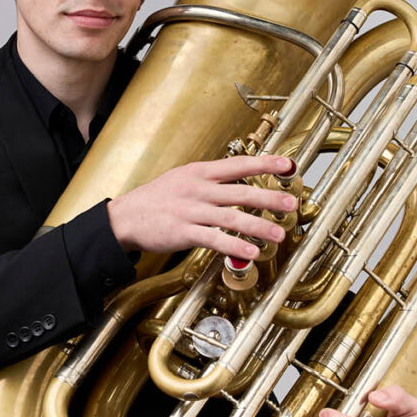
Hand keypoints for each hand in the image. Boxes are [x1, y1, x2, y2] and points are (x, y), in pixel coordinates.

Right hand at [106, 155, 297, 259]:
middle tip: (292, 204)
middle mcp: (198, 189)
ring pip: (231, 217)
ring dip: (258, 227)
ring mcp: (191, 211)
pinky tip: (250, 253)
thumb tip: (240, 179)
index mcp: (200, 172)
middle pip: (241, 191)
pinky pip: (214, 239)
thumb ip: (211, 180)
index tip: (288, 165)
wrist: (124, 217)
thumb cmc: (156, 199)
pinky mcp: (183, 232)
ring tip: (278, 235)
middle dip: (269, 198)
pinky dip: (234, 246)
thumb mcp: (183, 179)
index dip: (265, 164)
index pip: (239, 164)